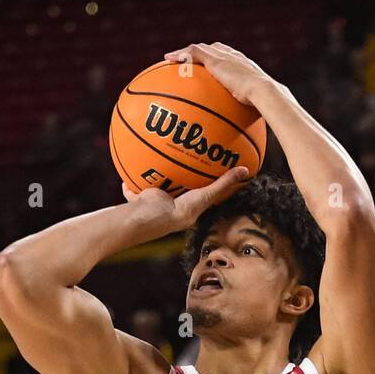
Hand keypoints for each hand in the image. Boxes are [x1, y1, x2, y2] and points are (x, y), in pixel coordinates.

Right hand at [120, 163, 249, 234]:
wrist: (152, 217)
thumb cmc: (180, 210)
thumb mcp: (205, 195)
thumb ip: (224, 183)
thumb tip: (246, 170)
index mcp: (186, 207)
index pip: (197, 191)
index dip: (202, 179)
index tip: (208, 164)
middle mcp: (170, 205)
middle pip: (175, 187)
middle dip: (176, 175)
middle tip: (181, 156)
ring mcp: (153, 203)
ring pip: (154, 186)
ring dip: (154, 175)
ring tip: (154, 157)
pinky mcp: (138, 199)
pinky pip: (133, 188)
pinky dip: (130, 182)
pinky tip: (128, 168)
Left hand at [163, 41, 269, 107]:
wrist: (263, 92)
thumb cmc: (264, 104)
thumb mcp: (256, 109)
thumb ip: (249, 116)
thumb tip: (249, 141)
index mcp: (245, 67)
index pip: (229, 60)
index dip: (217, 62)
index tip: (209, 69)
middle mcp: (235, 57)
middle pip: (214, 50)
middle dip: (200, 54)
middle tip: (188, 61)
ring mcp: (225, 56)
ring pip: (201, 49)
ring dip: (185, 53)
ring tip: (170, 59)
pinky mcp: (216, 59)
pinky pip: (193, 53)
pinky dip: (180, 55)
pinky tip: (168, 60)